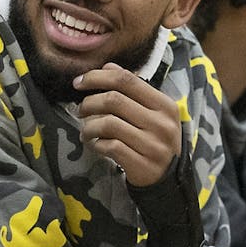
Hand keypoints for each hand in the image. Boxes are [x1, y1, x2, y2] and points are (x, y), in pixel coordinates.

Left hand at [76, 63, 181, 186]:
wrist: (166, 179)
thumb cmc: (154, 139)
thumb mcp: (152, 112)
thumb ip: (132, 89)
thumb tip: (108, 66)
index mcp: (164, 105)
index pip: (127, 80)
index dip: (98, 77)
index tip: (79, 82)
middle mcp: (161, 123)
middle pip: (114, 100)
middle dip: (89, 103)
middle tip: (81, 110)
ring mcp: (153, 145)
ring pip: (108, 124)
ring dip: (89, 127)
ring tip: (86, 131)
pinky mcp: (142, 164)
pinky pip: (110, 147)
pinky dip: (96, 144)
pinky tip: (95, 145)